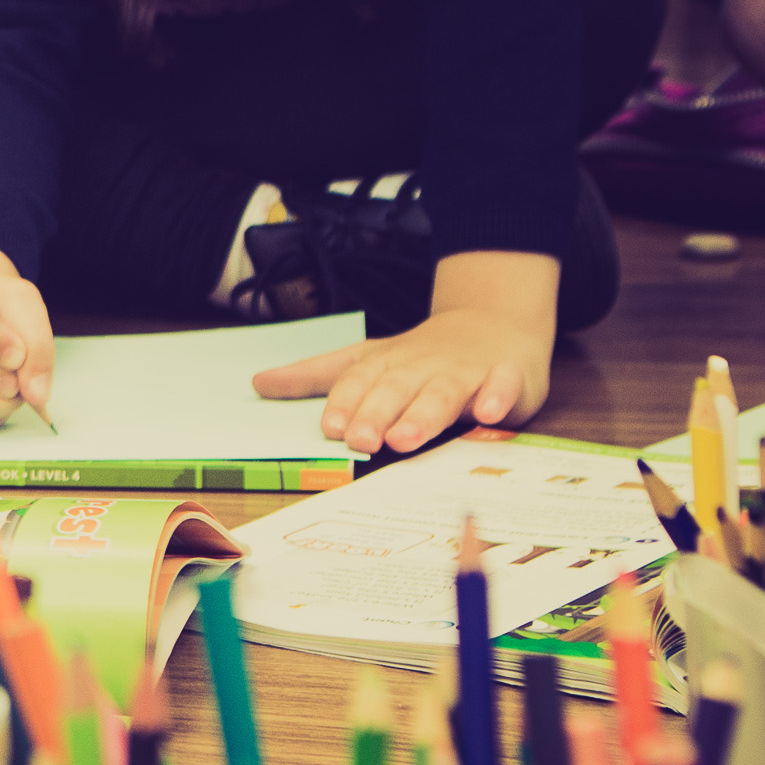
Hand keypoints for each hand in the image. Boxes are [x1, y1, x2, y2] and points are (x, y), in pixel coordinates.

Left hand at [252, 250, 558, 454]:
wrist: (493, 323)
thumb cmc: (422, 355)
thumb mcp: (367, 360)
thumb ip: (317, 375)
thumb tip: (259, 383)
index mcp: (386, 364)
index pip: (360, 381)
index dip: (345, 403)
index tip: (330, 427)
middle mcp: (422, 366)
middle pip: (396, 390)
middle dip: (377, 414)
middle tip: (362, 441)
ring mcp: (465, 371)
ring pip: (443, 392)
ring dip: (424, 413)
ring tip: (407, 436)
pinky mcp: (506, 377)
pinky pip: (502, 386)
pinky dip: (496, 397)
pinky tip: (487, 413)